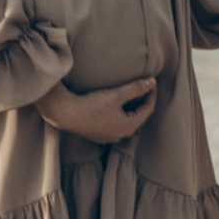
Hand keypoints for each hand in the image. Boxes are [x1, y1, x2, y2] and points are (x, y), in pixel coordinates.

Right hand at [39, 76, 158, 144]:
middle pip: (137, 116)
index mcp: (129, 127)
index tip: (152, 82)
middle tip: (144, 87)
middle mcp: (120, 135)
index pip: (148, 110)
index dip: (151, 95)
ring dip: (129, 108)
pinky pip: (114, 124)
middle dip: (141, 101)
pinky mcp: (98, 134)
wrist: (66, 114)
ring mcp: (108, 136)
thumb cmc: (92, 105)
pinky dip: (118, 113)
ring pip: (125, 121)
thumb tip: (151, 82)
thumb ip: (135, 88)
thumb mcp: (117, 95)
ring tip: (130, 95)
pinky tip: (114, 106)